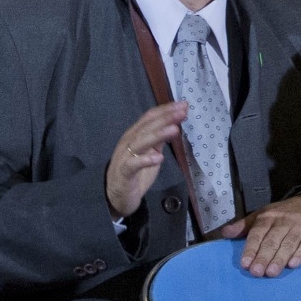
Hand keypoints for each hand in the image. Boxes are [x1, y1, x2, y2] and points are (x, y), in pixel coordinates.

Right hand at [106, 102, 186, 219]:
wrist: (116, 195)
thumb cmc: (135, 172)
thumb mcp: (150, 152)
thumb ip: (159, 139)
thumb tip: (174, 123)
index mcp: (135, 135)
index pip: (150, 117)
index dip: (166, 110)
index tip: (183, 105)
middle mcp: (129, 141)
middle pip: (147, 126)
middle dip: (165, 118)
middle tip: (182, 111)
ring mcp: (125, 156)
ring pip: (140, 142)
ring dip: (158, 134)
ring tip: (174, 129)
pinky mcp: (124, 173)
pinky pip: (133, 165)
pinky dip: (145, 160)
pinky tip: (158, 158)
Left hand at [220, 194, 300, 277]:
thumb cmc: (282, 215)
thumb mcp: (262, 215)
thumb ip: (243, 226)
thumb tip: (224, 233)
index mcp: (268, 217)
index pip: (257, 233)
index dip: (251, 248)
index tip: (245, 264)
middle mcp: (283, 222)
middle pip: (272, 241)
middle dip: (263, 257)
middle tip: (256, 272)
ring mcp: (299, 228)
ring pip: (288, 244)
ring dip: (279, 259)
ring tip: (271, 273)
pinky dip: (300, 254)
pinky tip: (293, 264)